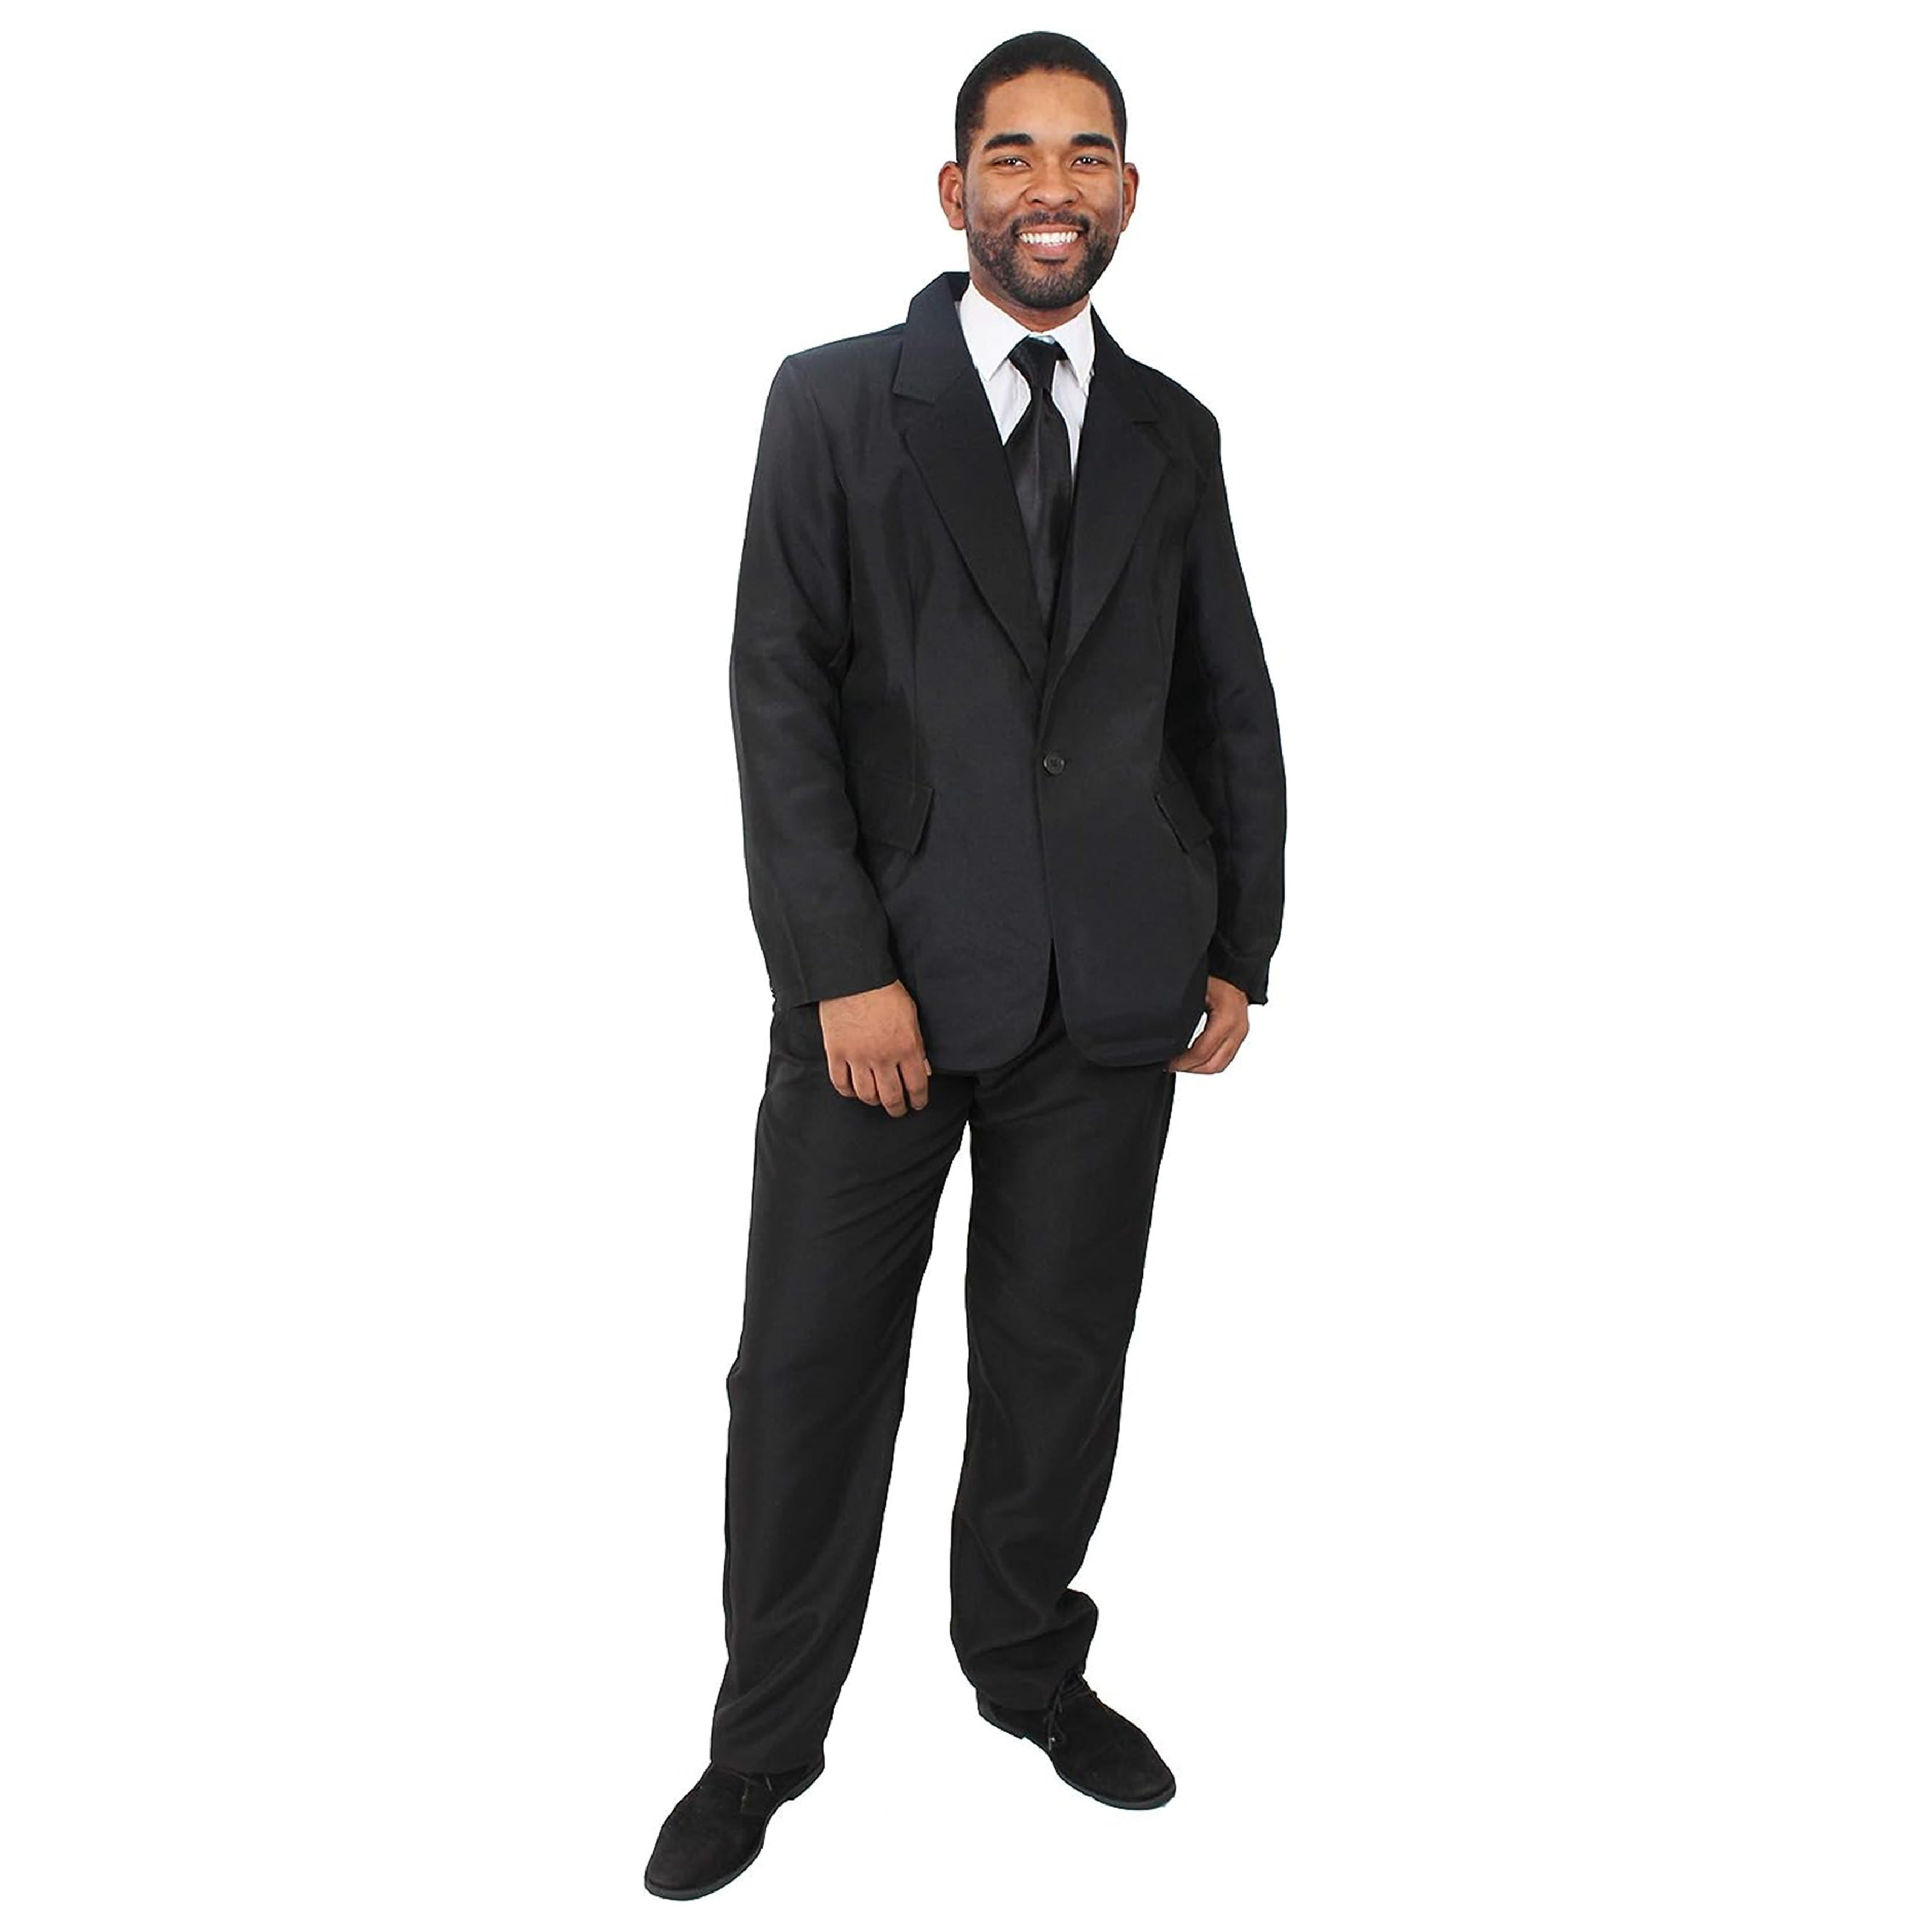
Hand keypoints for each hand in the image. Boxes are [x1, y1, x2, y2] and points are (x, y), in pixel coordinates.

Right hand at [817, 980, 931, 1113]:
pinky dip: (848, 1091)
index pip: (916, 1086)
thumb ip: (918, 1046)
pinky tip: (854, 1090)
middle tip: (898, 1110)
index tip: (917, 1104)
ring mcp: (858, 1057)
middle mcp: (883, 1057)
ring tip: (877, 1100)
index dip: (918, 1100)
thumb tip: (923, 1070)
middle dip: (897, 1108)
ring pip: (866, 1094)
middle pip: (891, 1097)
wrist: (854, 977)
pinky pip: (841, 1083)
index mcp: (906, 1047)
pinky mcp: (836, 1053)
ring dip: (874, 1101)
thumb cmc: (886, 992)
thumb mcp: (912, 1016)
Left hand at [1166, 974, 1250, 1073]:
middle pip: (1213, 1065)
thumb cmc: (1214, 977)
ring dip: (1199, 1068)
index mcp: (1226, 1018)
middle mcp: (1237, 1029)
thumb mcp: (1195, 991)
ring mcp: (1240, 1034)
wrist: (1234, 972)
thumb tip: (1163, 1033)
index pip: (1202, 1052)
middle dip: (1190, 1069)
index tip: (1167, 1062)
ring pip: (1220, 1065)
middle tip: (1171, 1065)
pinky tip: (1193, 1058)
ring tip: (1180, 1063)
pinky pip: (1224, 1058)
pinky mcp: (1239, 1036)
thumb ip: (1182, 1012)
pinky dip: (1208, 1062)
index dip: (1182, 1062)